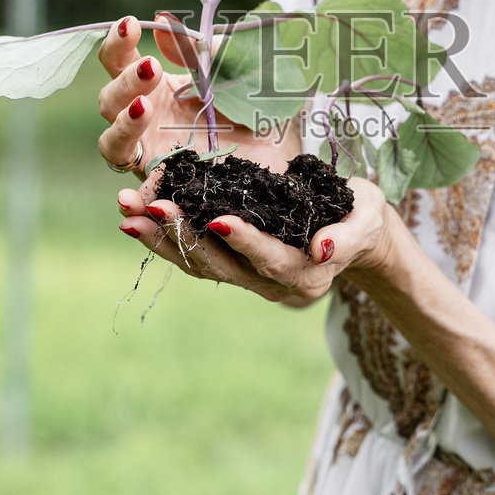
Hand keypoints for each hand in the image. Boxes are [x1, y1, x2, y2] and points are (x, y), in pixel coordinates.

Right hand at [96, 14, 298, 177]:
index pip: (118, 61)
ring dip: (122, 124)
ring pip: (112, 143)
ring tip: (145, 106)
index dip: (116, 42)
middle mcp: (145, 120)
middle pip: (108, 101)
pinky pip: (139, 195)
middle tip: (153, 67)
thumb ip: (201, 49)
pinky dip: (131, 195)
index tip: (131, 24)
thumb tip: (161, 19)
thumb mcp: (236, 66)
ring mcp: (153, 155)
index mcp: (155, 86)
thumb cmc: (258, 104)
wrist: (290, 153)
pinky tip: (131, 193)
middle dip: (125, 81)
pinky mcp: (168, 187)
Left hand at [114, 177, 391, 307]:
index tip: (217, 219)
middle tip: (152, 207)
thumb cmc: (360, 216)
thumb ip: (346, 237)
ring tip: (129, 213)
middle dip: (185, 236)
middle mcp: (273, 287)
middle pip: (224, 267)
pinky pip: (195, 259)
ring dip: (163, 240)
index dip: (246, 241)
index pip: (272, 260)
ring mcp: (250, 281)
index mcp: (307, 276)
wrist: (351, 232)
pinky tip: (137, 219)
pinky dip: (166, 240)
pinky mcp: (233, 268)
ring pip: (201, 266)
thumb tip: (320, 250)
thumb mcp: (366, 219)